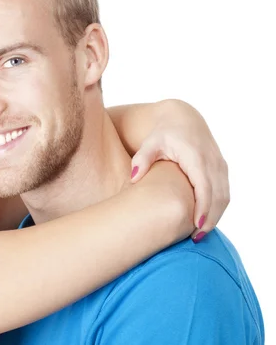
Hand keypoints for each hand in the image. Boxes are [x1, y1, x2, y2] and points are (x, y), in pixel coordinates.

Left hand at [130, 100, 228, 240]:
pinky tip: (204, 221)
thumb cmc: (163, 133)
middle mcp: (212, 162)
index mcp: (196, 157)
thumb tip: (133, 177)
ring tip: (199, 234)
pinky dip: (217, 208)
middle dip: (210, 219)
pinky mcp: (221, 170)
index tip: (196, 226)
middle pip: (217, 196)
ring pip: (224, 197)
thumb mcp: (150, 143)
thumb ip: (142, 159)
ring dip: (215, 216)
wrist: (183, 119)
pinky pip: (224, 193)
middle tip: (196, 238)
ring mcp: (220, 166)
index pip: (204, 186)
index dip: (202, 207)